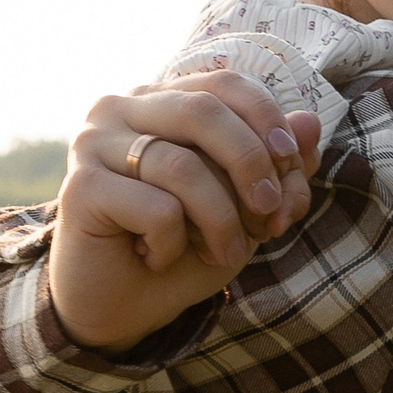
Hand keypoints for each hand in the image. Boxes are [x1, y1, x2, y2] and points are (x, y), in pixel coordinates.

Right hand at [49, 72, 322, 353]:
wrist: (120, 307)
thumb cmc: (183, 250)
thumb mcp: (245, 208)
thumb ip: (277, 165)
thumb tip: (312, 123)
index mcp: (161, 99)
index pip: (224, 84)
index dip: (267, 122)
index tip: (291, 167)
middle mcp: (120, 108)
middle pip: (204, 112)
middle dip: (252, 166)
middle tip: (271, 216)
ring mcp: (93, 144)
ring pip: (182, 166)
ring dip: (221, 220)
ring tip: (224, 254)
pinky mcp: (80, 188)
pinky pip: (156, 209)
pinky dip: (173, 244)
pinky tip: (155, 258)